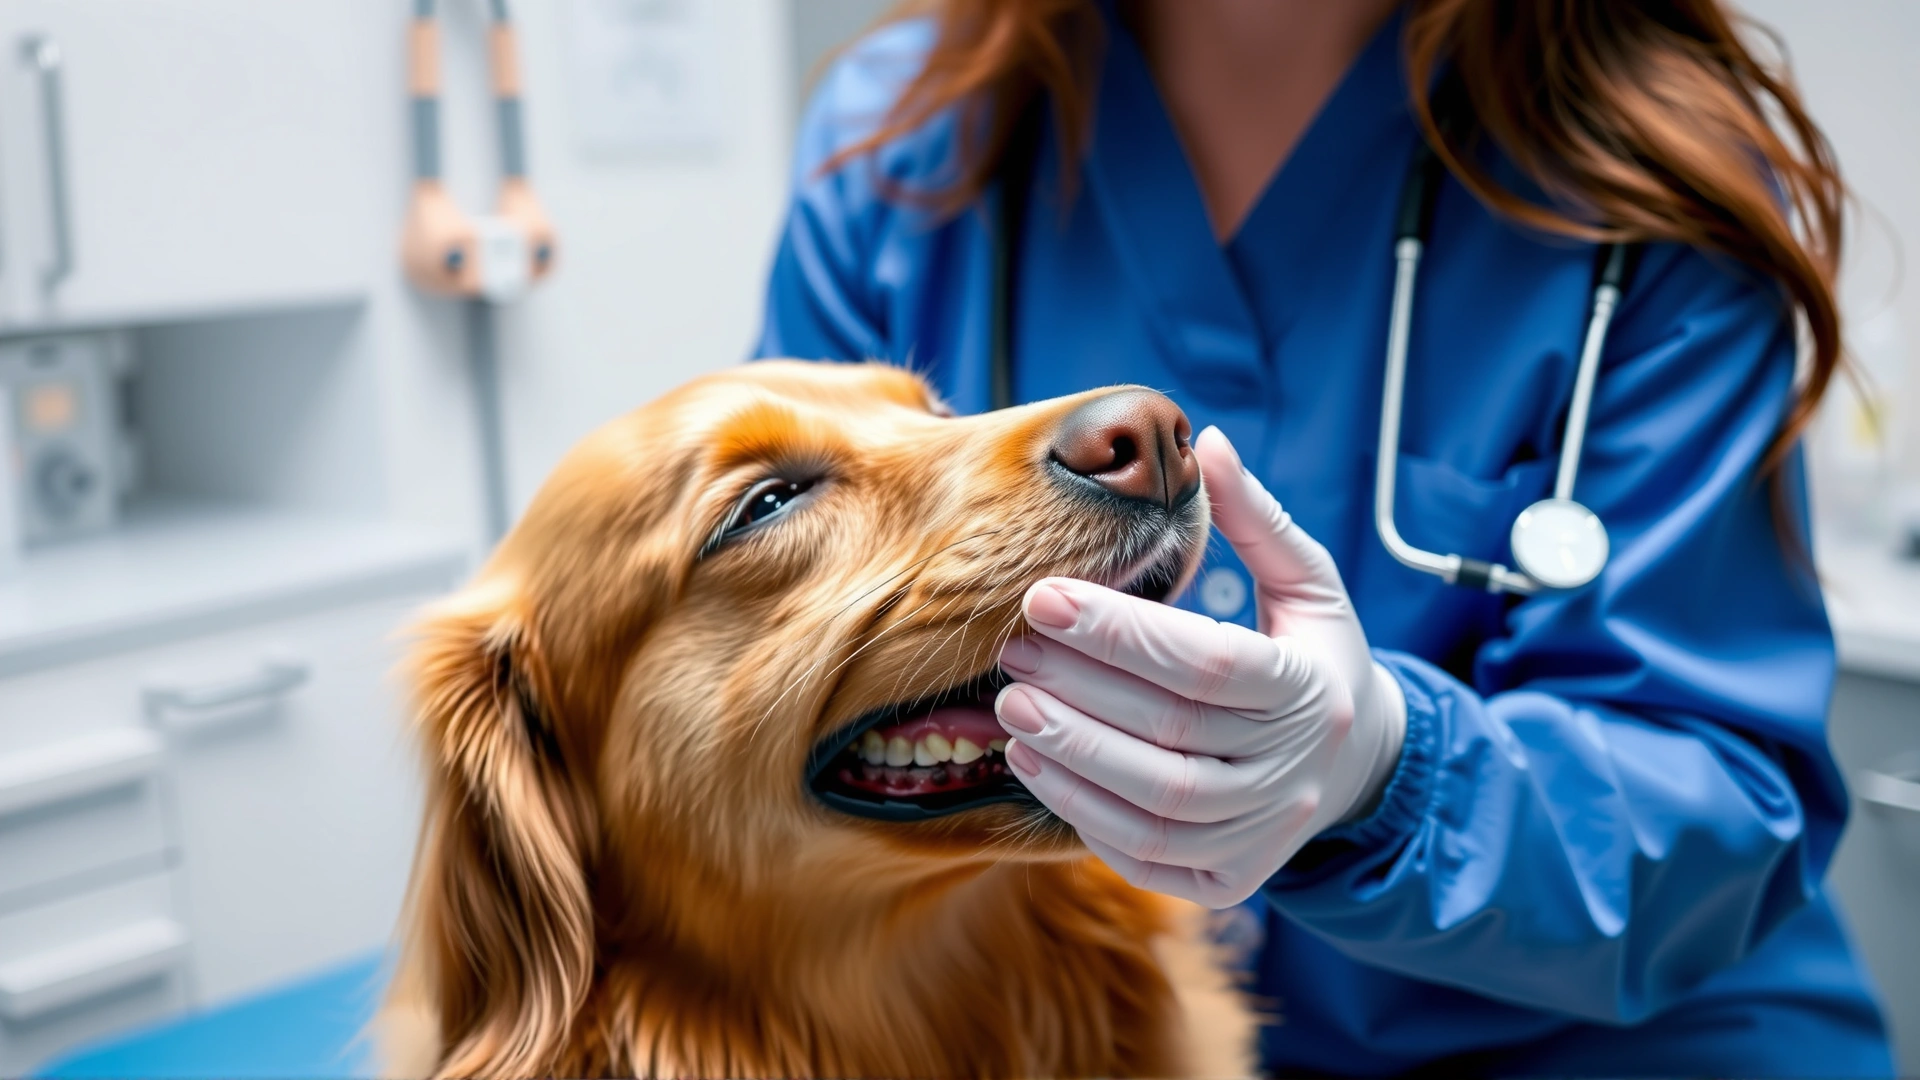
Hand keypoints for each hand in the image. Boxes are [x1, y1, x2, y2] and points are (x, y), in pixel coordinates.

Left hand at [995, 426, 1406, 907]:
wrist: (1356, 769)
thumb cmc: (1314, 660)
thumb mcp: (1310, 586)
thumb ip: (1258, 520)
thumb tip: (1208, 443)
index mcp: (1313, 692)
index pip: (1208, 664)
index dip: (1121, 634)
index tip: (1046, 596)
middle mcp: (1292, 773)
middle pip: (1171, 734)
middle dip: (1078, 688)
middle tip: (1012, 649)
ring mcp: (1261, 836)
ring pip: (1154, 806)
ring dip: (1071, 756)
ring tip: (1011, 708)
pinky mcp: (1226, 880)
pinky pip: (1144, 856)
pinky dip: (1082, 813)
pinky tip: (1036, 763)